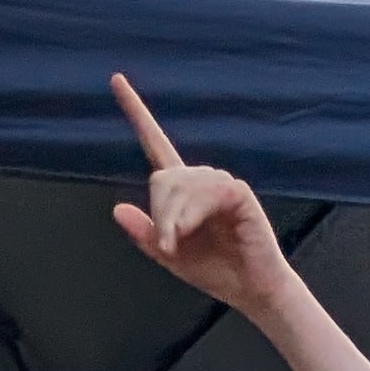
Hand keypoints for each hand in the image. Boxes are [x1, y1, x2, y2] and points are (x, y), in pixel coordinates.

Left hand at [110, 73, 289, 306]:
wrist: (253, 290)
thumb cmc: (218, 271)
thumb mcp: (170, 256)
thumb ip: (144, 234)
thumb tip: (117, 209)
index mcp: (183, 192)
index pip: (155, 143)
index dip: (136, 112)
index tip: (116, 80)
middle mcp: (201, 180)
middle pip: (162, 177)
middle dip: (158, 213)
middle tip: (165, 246)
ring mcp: (221, 183)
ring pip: (180, 184)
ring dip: (171, 218)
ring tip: (177, 244)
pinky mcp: (238, 192)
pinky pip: (206, 192)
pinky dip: (191, 213)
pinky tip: (189, 231)